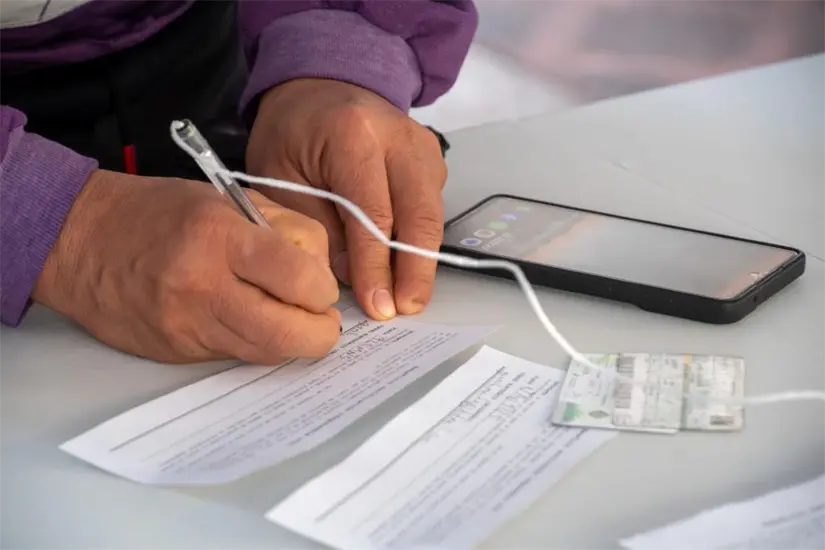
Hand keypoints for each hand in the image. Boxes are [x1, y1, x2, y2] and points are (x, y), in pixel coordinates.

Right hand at [33, 170, 339, 363]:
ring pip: (265, 353)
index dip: (323, 289)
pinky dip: (256, 343)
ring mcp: (188, 326)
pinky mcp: (177, 352)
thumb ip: (285, 230)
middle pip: (288, 334)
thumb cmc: (160, 212)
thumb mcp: (229, 199)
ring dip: (292, 342)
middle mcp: (204, 287)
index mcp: (221, 237)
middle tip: (322, 319)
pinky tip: (252, 321)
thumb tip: (322, 273)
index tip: (321, 285)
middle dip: (322, 333)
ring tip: (291, 318)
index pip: (299, 279)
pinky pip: (235, 357)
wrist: (79, 241)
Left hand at [246, 79, 446, 320]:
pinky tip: (406, 267)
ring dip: (422, 259)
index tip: (378, 306)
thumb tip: (351, 278)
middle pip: (419, 214)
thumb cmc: (292, 133)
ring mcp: (423, 146)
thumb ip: (316, 227)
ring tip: (408, 297)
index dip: (376, 265)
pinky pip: (432, 207)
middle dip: (415, 269)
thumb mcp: (280, 177)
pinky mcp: (432, 158)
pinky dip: (421, 240)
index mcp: (353, 135)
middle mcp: (398, 137)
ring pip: (433, 213)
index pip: (373, 212)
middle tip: (406, 309)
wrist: (321, 87)